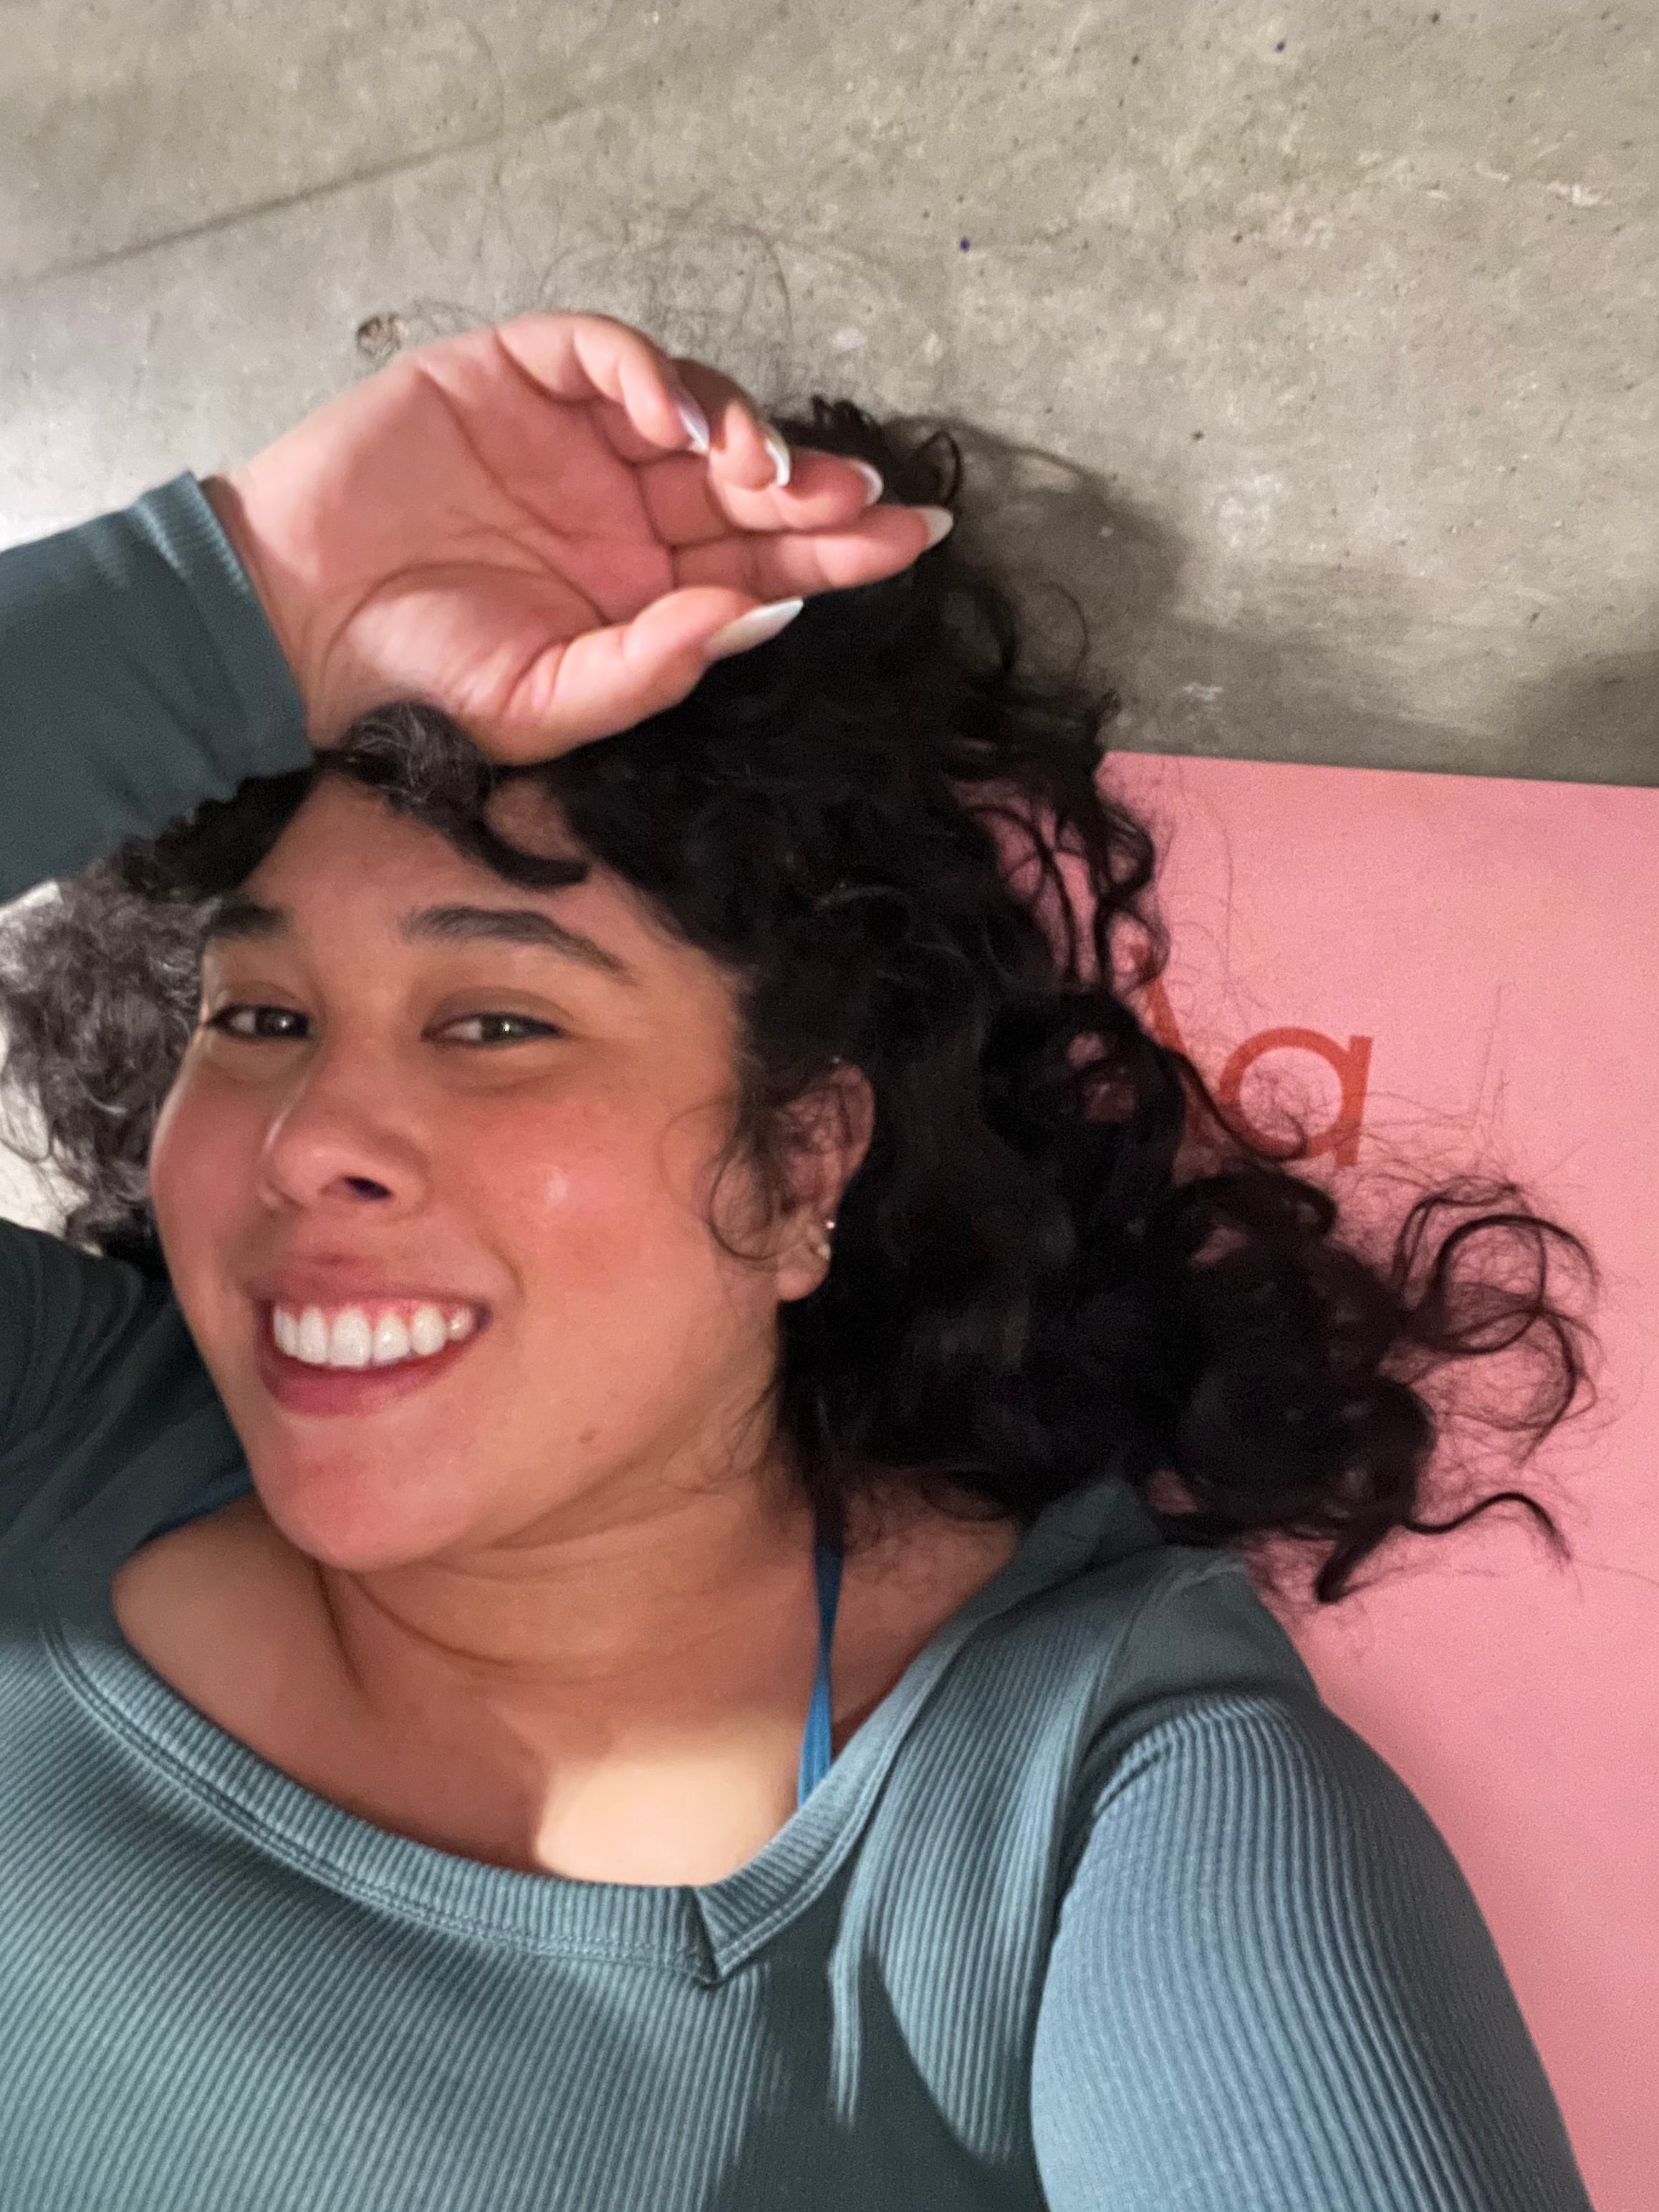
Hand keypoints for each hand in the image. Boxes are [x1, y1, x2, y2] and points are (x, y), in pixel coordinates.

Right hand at [200, 311, 946, 760]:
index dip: (841, 550)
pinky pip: (601, 353)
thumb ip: (654, 668)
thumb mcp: (547, 707)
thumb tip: (764, 616)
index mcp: (645, 592)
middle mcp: (622, 510)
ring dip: (744, 429)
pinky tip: (672, 420)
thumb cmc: (415, 681)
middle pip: (747, 485)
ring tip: (763, 472)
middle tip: (864, 500)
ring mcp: (572, 438)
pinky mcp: (511, 375)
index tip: (915, 538)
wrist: (289, 627)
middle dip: (813, 488)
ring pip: (692, 406)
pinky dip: (645, 372)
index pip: (763, 565)